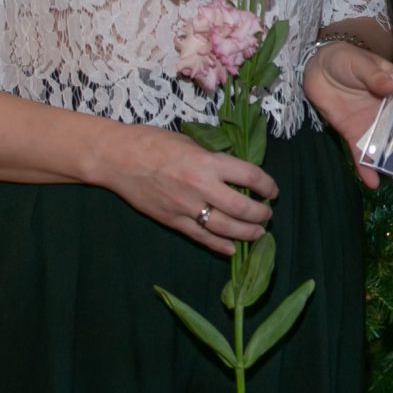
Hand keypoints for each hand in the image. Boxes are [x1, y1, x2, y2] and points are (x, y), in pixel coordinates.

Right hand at [99, 125, 277, 257]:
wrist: (120, 159)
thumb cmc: (155, 143)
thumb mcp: (192, 144)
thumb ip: (215, 159)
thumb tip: (238, 173)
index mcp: (208, 162)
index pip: (250, 176)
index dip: (267, 185)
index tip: (272, 190)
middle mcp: (201, 186)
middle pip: (242, 207)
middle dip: (261, 213)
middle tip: (268, 214)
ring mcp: (186, 207)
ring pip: (225, 228)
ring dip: (247, 233)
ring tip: (258, 232)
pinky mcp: (173, 221)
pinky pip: (202, 237)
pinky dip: (220, 245)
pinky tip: (232, 248)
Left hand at [304, 39, 392, 188]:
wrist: (317, 68)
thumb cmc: (345, 59)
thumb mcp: (360, 63)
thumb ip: (375, 75)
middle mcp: (389, 110)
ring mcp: (372, 124)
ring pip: (385, 146)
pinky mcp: (353, 134)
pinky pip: (361, 153)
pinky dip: (366, 168)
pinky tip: (373, 183)